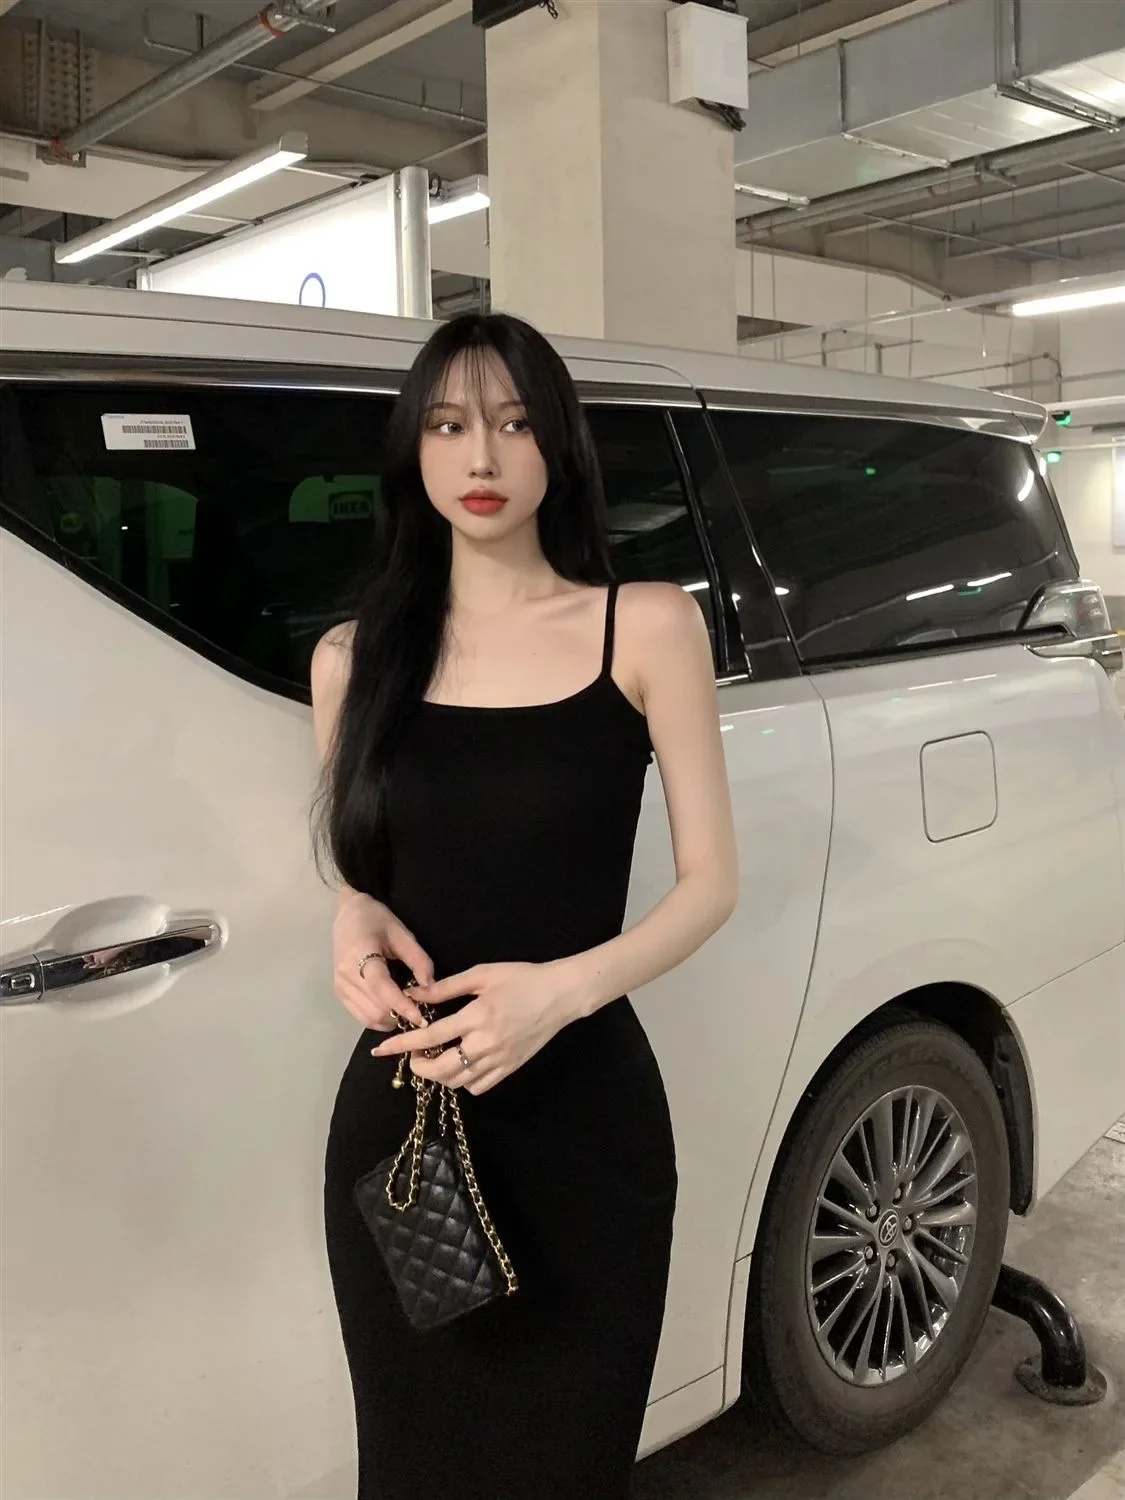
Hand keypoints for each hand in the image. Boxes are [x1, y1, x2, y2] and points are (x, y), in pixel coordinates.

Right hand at [333, 892, 433, 1031]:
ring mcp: (340, 986)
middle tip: (419, 1011)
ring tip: (407, 1011)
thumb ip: (419, 960)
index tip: (421, 1018)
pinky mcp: (339, 993)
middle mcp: (345, 974)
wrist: (348, 914)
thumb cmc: (377, 920)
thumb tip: (430, 987)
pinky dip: (379, 1020)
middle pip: (375, 1008)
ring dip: (390, 1020)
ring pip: (368, 1017)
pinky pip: (360, 1016)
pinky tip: (392, 1011)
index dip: (401, 1005)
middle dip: (399, 1015)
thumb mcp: (403, 934)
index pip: (381, 987)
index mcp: (360, 954)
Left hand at [370, 961, 584, 1094]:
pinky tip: (461, 1065)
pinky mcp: (510, 1069)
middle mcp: (486, 1044)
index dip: (403, 1044)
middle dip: (419, 1067)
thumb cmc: (521, 978)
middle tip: (413, 1055)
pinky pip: (478, 1087)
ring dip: (439, 1075)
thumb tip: (415, 994)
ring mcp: (500, 1061)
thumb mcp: (482, 975)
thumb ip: (446, 987)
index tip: (382, 1049)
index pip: (431, 1037)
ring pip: (458, 1082)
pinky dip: (463, 1081)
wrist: (561, 995)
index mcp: (477, 1017)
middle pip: (442, 1070)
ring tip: (435, 1058)